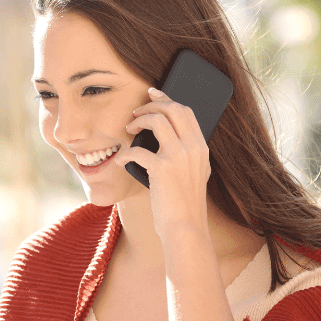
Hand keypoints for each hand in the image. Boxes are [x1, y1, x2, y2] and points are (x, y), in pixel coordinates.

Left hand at [114, 87, 211, 240]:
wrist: (185, 227)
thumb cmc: (184, 204)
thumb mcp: (194, 175)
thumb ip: (187, 156)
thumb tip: (167, 139)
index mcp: (201, 148)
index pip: (186, 112)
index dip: (167, 99)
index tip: (152, 93)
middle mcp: (193, 148)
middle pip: (172, 109)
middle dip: (151, 104)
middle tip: (135, 112)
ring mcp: (179, 157)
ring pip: (157, 121)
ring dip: (138, 121)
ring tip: (128, 130)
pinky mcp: (162, 168)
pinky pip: (137, 151)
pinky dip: (124, 155)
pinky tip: (119, 161)